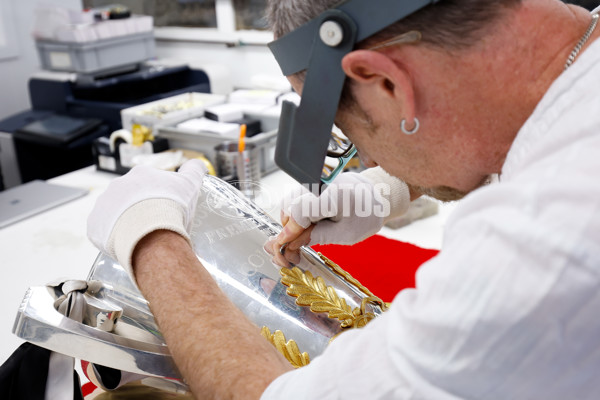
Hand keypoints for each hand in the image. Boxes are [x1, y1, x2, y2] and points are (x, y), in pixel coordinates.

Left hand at [87, 159, 206, 274]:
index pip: (150, 183)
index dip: (160, 196)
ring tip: (141, 236)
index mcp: (140, 174)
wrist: (151, 234)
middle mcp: (118, 185)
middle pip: (131, 198)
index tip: (166, 208)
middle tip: (155, 223)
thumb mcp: (190, 184)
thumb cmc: (171, 208)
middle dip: (141, 208)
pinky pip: (103, 231)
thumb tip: (197, 164)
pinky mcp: (95, 225)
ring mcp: (103, 205)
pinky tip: (126, 243)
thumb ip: (194, 170)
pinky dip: (113, 236)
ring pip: (115, 213)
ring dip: (125, 221)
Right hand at [266, 172, 392, 265]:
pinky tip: (310, 223)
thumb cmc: (366, 215)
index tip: (284, 248)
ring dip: (293, 222)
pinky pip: (295, 199)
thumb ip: (318, 237)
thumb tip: (292, 246)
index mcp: (332, 195)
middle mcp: (319, 183)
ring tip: (309, 233)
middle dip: (290, 229)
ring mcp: (314, 180)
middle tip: (297, 246)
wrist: (376, 195)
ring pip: (289, 203)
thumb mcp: (346, 234)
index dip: (289, 232)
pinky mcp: (312, 182)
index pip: (299, 212)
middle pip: (289, 207)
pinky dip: (297, 214)